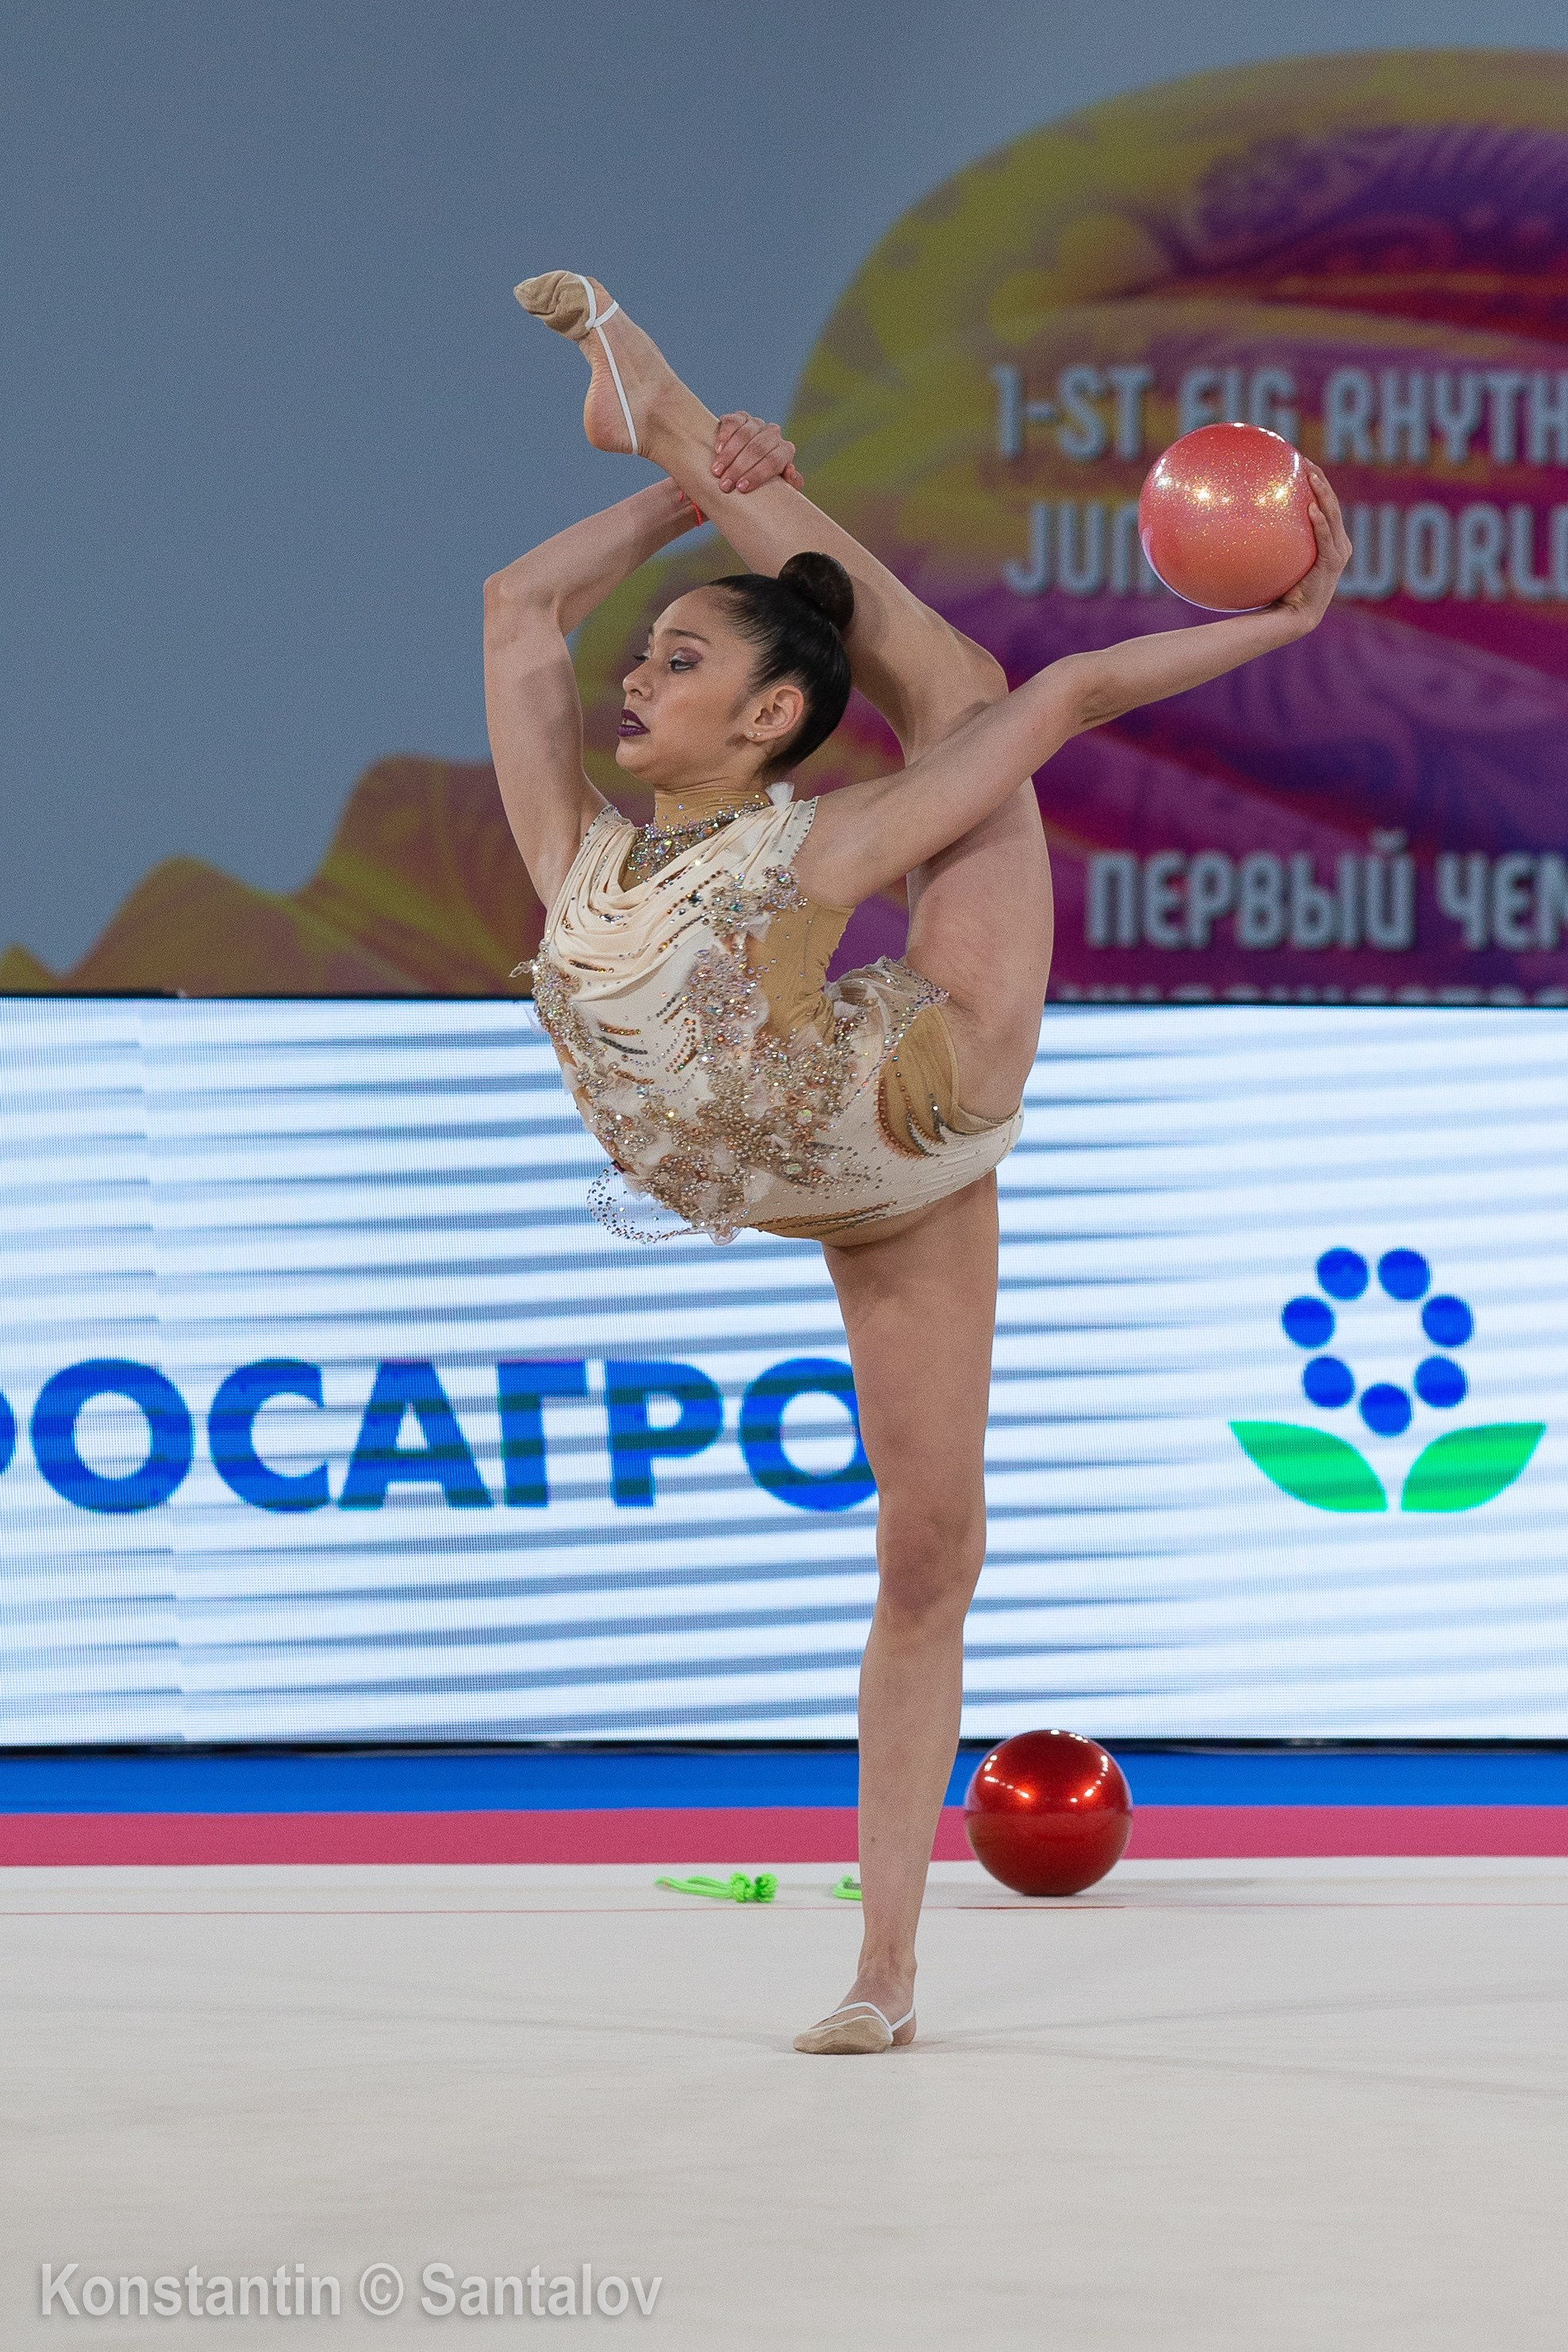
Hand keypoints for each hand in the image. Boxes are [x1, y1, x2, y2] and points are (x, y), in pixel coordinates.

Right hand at [711, 411, 803, 494]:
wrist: (747, 465)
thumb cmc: (764, 481)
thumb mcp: (780, 487)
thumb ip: (791, 482)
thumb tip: (790, 469)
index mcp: (785, 450)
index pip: (774, 461)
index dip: (757, 474)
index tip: (741, 488)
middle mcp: (773, 434)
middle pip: (757, 449)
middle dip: (739, 468)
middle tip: (725, 485)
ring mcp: (756, 424)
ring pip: (744, 435)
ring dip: (728, 455)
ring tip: (716, 471)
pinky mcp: (740, 417)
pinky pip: (732, 422)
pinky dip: (724, 435)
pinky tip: (717, 449)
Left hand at [1276, 462, 1351, 629]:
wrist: (1290, 616)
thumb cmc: (1280, 589)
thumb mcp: (1279, 558)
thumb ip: (1275, 538)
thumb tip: (1243, 517)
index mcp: (1330, 540)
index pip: (1325, 505)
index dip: (1317, 483)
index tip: (1302, 463)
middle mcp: (1339, 544)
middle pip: (1332, 504)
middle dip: (1321, 481)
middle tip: (1306, 462)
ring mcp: (1338, 553)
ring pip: (1332, 515)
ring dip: (1323, 494)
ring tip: (1312, 476)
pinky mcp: (1332, 563)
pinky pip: (1325, 537)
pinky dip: (1320, 522)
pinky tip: (1310, 507)